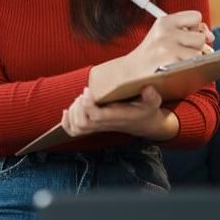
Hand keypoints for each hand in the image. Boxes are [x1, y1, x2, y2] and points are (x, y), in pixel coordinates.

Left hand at [61, 85, 178, 140]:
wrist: (145, 124)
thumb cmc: (146, 111)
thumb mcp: (154, 102)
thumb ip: (151, 96)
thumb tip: (147, 88)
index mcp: (117, 117)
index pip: (96, 116)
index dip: (88, 104)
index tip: (88, 90)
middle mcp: (105, 124)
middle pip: (82, 122)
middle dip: (78, 106)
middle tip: (84, 93)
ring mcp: (98, 127)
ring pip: (77, 126)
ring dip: (73, 111)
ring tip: (80, 99)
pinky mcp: (94, 127)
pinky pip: (74, 131)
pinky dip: (66, 122)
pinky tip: (66, 111)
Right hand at [124, 11, 214, 75]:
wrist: (129, 73)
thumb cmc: (152, 56)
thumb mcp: (164, 36)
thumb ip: (187, 31)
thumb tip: (210, 36)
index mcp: (164, 21)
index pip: (196, 17)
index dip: (196, 28)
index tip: (187, 37)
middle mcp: (165, 32)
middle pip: (200, 37)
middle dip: (195, 47)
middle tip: (177, 54)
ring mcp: (168, 48)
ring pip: (200, 52)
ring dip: (193, 60)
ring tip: (176, 63)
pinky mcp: (172, 63)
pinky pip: (195, 64)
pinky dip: (191, 70)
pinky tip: (179, 71)